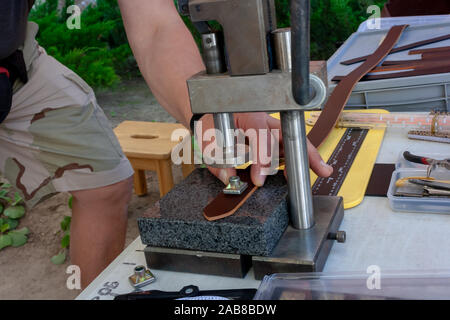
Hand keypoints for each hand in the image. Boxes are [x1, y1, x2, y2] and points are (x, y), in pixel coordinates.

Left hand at [195, 113, 332, 185]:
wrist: (209, 112)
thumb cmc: (209, 122)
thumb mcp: (207, 140)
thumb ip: (217, 161)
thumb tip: (229, 180)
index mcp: (247, 115)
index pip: (261, 134)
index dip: (262, 158)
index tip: (258, 179)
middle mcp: (263, 119)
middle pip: (289, 133)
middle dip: (305, 152)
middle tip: (321, 169)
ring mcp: (270, 127)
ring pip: (292, 139)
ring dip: (307, 156)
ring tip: (320, 171)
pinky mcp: (271, 136)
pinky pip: (286, 147)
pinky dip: (296, 159)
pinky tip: (302, 171)